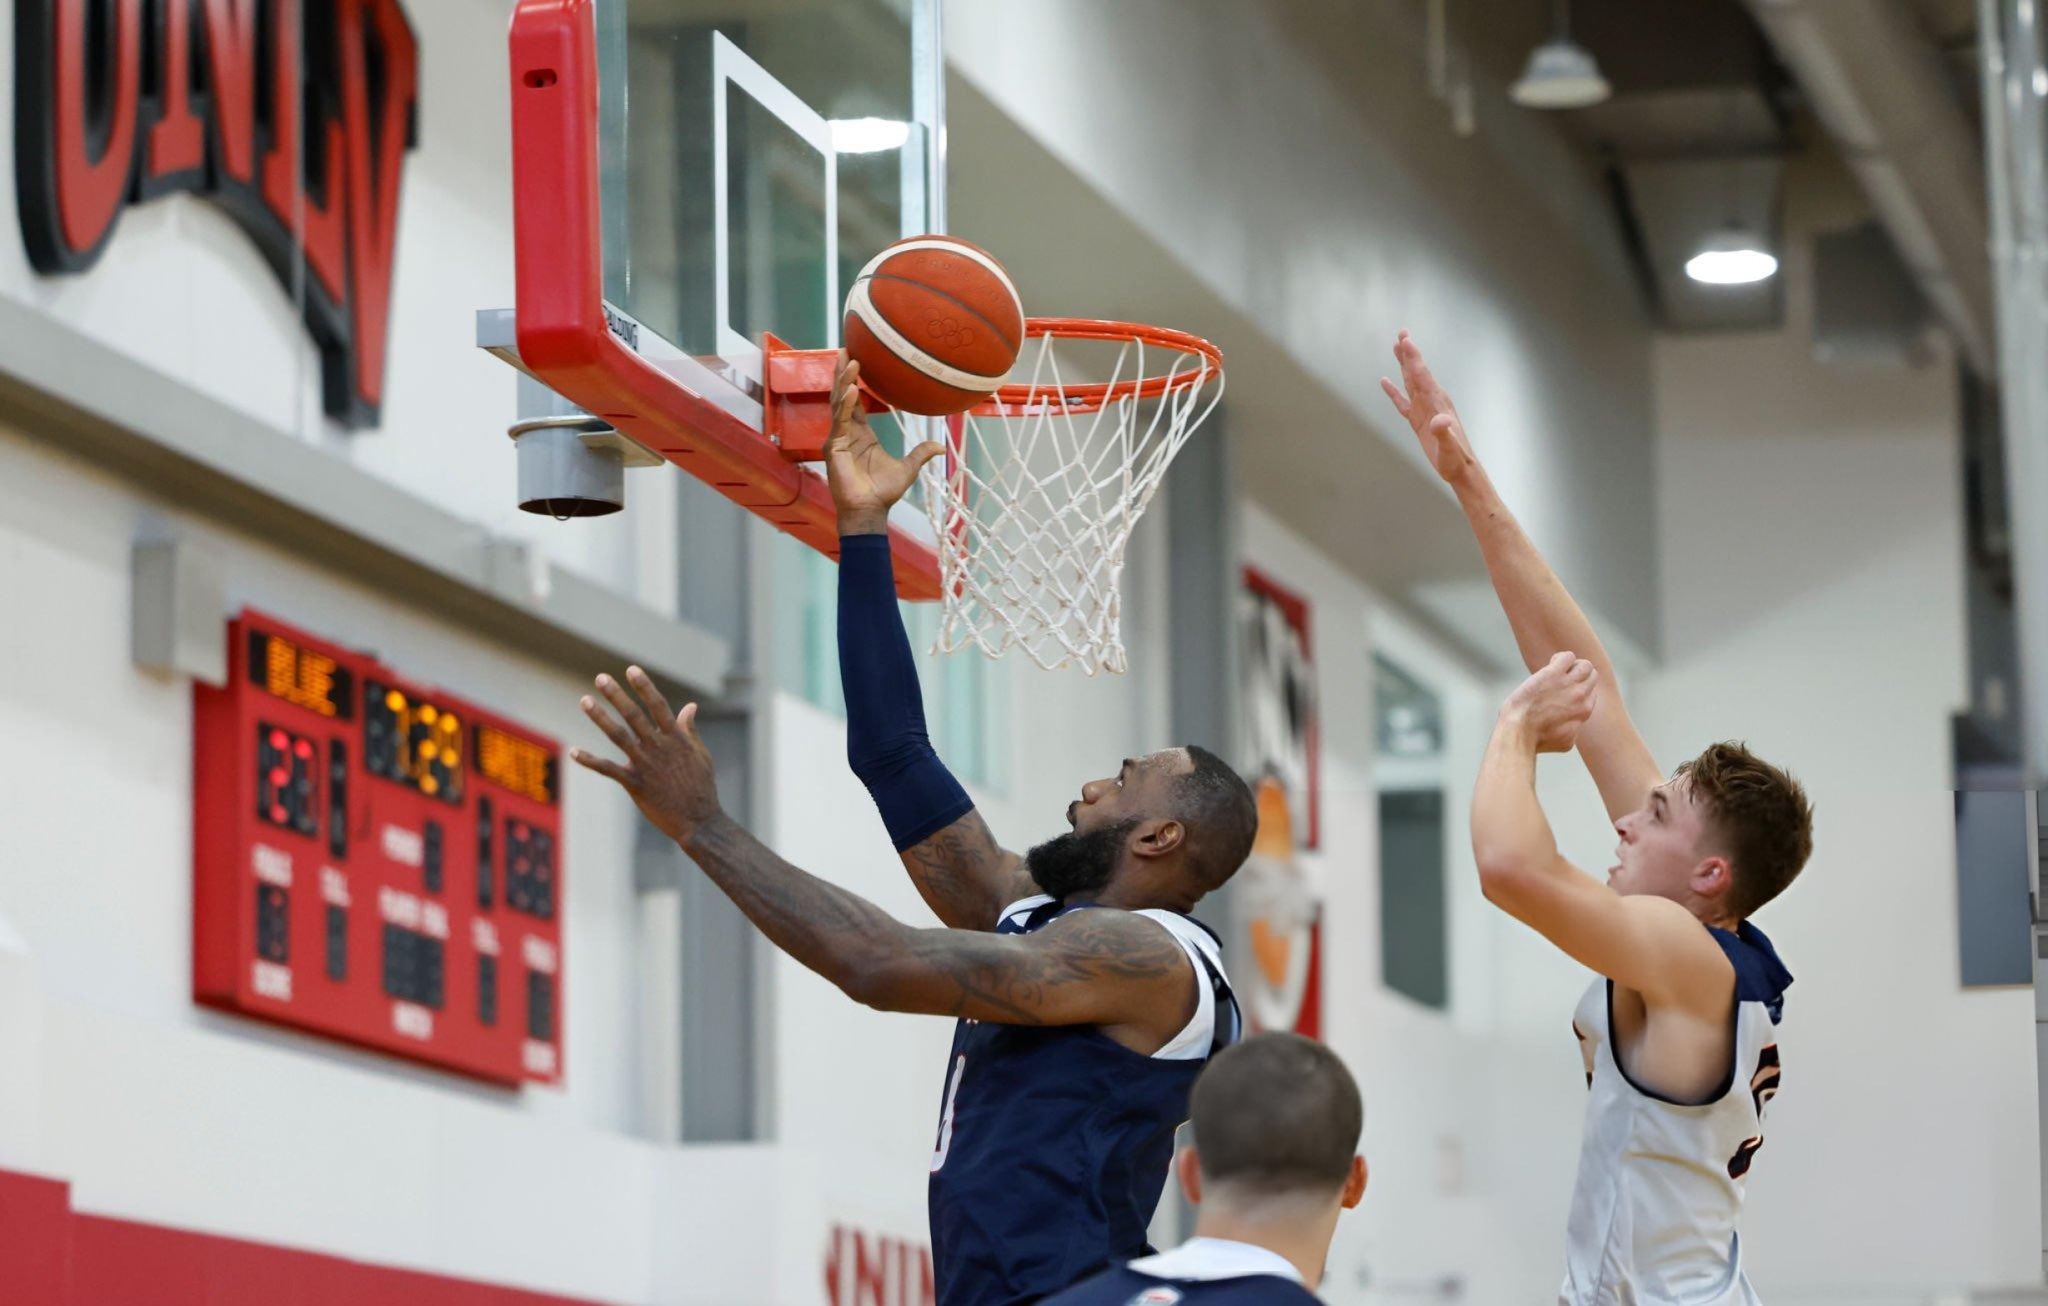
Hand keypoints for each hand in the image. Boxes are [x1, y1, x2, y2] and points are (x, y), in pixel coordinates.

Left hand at [571, 666, 721, 842]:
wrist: (699, 821)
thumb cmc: (702, 787)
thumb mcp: (701, 754)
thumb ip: (690, 730)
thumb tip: (690, 707)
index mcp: (676, 738)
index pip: (658, 705)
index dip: (644, 687)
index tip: (631, 670)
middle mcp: (659, 748)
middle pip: (634, 715)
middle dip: (616, 695)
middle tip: (601, 678)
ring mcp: (646, 765)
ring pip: (618, 736)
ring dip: (600, 717)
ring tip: (584, 700)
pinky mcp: (635, 784)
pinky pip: (608, 769)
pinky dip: (590, 760)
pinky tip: (573, 752)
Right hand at [824, 351, 946, 534]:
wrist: (871, 511)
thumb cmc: (883, 492)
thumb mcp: (908, 468)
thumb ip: (920, 453)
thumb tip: (940, 446)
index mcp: (861, 434)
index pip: (853, 401)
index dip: (852, 381)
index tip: (855, 359)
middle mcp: (847, 432)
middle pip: (841, 395)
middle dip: (842, 372)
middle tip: (846, 347)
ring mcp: (838, 439)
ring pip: (838, 403)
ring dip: (843, 382)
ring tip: (850, 361)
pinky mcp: (834, 448)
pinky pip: (839, 422)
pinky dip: (845, 405)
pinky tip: (850, 390)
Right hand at [1380, 331, 1480, 485]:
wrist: (1459, 470)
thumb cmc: (1455, 459)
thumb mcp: (1450, 448)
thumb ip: (1444, 433)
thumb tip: (1439, 421)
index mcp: (1438, 404)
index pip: (1422, 376)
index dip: (1413, 358)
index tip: (1405, 340)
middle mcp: (1432, 402)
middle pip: (1417, 372)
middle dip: (1409, 353)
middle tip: (1402, 333)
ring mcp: (1425, 410)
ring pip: (1411, 382)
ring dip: (1403, 365)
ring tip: (1396, 348)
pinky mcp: (1418, 421)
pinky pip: (1403, 402)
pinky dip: (1393, 391)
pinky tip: (1385, 382)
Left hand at [1501, 652, 1599, 752]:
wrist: (1520, 731)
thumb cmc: (1537, 740)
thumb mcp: (1566, 741)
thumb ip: (1574, 729)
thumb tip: (1575, 724)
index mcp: (1584, 712)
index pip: (1590, 693)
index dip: (1577, 690)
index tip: (1560, 692)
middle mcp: (1581, 696)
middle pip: (1591, 676)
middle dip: (1578, 675)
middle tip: (1559, 679)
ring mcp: (1569, 684)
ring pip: (1585, 665)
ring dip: (1572, 665)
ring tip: (1555, 670)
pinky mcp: (1554, 673)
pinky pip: (1568, 656)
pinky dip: (1560, 657)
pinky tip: (1549, 665)